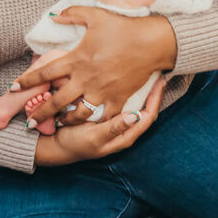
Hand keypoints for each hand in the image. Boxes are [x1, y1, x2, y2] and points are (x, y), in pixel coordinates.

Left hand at [14, 7, 175, 126]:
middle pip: (56, 101)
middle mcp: (86, 78)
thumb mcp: (94, 15)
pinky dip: (94, 122)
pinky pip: (103, 116)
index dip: (26, 81)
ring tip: (57, 124)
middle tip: (28, 122)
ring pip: (78, 113)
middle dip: (39, 113)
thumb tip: (53, 16)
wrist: (152, 42)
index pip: (44, 73)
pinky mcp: (118, 98)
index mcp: (76, 59)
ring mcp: (102, 90)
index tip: (12, 88)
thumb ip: (71, 14)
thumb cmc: (122, 26)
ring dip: (65, 120)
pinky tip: (87, 125)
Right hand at [34, 77, 163, 165]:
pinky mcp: (104, 116)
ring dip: (140, 90)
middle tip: (155, 73)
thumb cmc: (76, 143)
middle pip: (145, 108)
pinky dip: (125, 90)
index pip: (148, 115)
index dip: (155, 98)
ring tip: (144, 73)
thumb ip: (114, 128)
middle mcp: (123, 128)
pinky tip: (123, 78)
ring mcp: (115, 122)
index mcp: (125, 136)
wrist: (56, 145)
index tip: (160, 81)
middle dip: (151, 92)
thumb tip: (135, 116)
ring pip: (134, 104)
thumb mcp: (94, 137)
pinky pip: (120, 102)